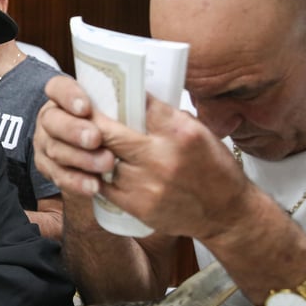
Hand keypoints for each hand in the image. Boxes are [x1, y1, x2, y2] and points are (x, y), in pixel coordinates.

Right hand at [33, 76, 117, 196]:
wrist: (102, 155)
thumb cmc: (114, 124)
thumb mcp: (122, 109)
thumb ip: (128, 103)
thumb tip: (142, 99)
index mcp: (65, 96)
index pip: (58, 87)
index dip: (68, 96)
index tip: (86, 108)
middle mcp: (52, 118)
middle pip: (51, 120)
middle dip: (73, 130)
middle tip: (95, 139)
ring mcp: (47, 144)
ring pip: (55, 150)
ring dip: (80, 158)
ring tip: (106, 164)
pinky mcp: (49, 169)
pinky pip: (58, 177)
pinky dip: (76, 182)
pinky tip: (94, 186)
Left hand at [86, 95, 254, 240]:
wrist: (227, 214)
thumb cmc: (214, 169)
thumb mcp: (200, 132)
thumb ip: (168, 117)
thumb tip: (136, 100)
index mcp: (180, 132)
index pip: (139, 104)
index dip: (118, 96)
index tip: (105, 91)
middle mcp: (162, 157)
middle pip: (109, 132)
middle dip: (90, 121)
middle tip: (78, 113)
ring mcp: (148, 184)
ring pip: (101, 160)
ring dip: (89, 150)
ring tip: (80, 140)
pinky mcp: (139, 206)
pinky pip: (105, 186)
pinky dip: (96, 174)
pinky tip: (92, 166)